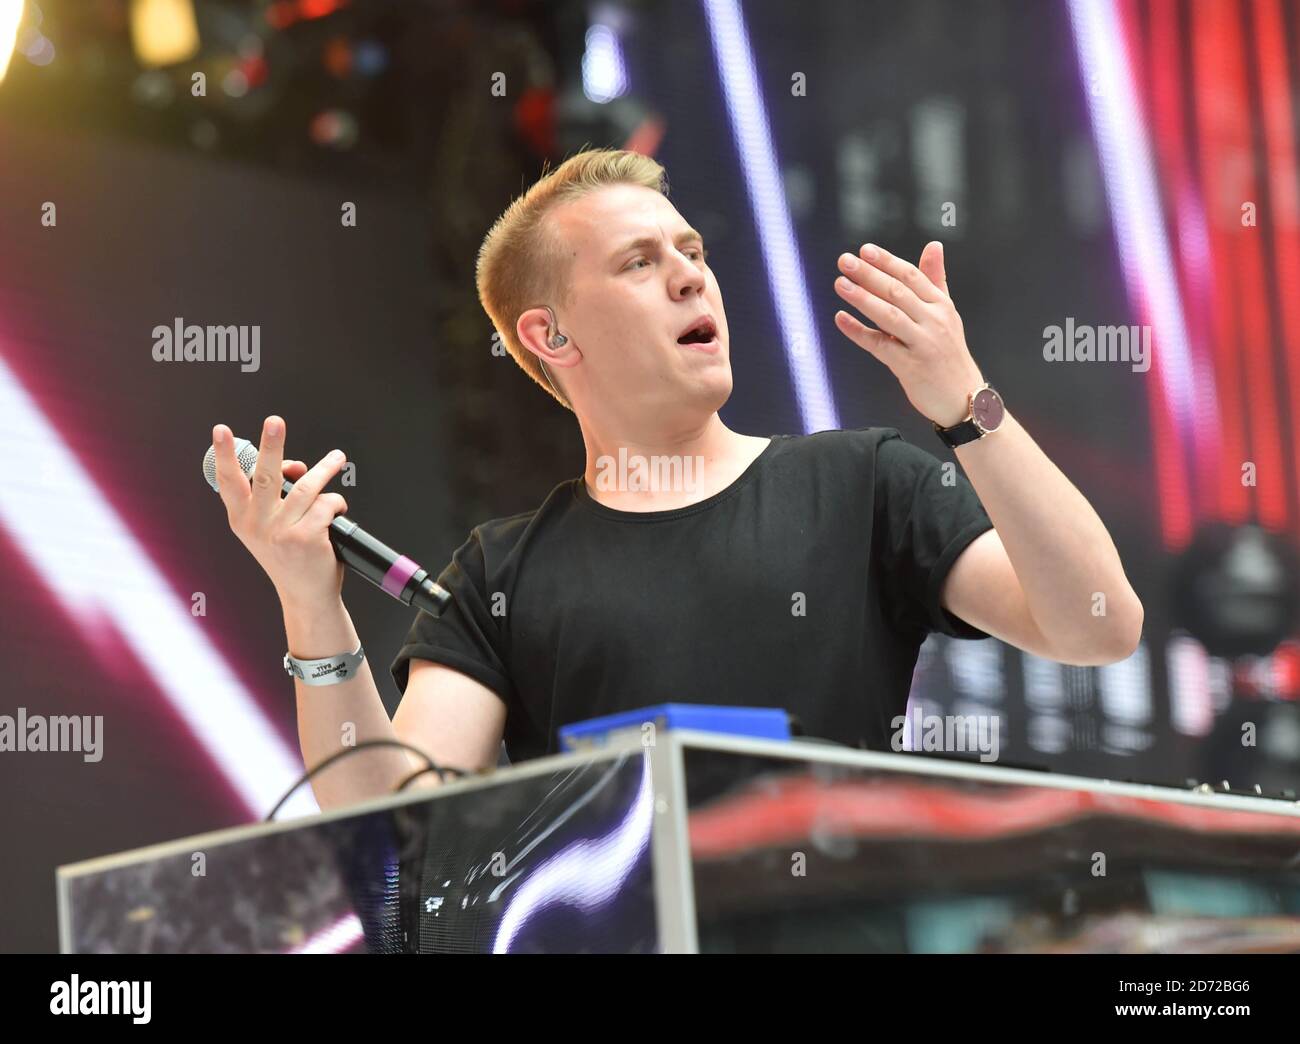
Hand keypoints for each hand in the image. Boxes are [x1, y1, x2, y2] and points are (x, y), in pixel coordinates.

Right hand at [210, 415, 348, 610]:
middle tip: (275, 421)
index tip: (220, 431)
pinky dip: (337, 503)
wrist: (306, 597)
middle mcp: (258, 525)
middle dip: (272, 446)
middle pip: (266, 477)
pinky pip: (327, 504)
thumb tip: (294, 466)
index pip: (229, 482)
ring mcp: (282, 532)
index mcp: (242, 520)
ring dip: (326, 468)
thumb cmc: (291, 557)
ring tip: (337, 457)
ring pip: (307, 487)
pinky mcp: (307, 537)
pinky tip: (338, 510)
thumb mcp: (271, 528)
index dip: (224, 455)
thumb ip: (277, 496)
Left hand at [833, 241, 985, 426]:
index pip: (912, 276)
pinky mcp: (910, 366)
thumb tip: (933, 246)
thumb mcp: (947, 313)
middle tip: (845, 261)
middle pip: (898, 291)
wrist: (964, 398)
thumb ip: (936, 279)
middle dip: (869, 274)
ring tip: (841, 284)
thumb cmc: (950, 354)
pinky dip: (859, 332)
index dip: (887, 261)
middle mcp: (933, 321)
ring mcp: (922, 343)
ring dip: (862, 298)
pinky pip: (880, 345)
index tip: (865, 250)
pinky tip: (841, 319)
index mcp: (941, 305)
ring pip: (889, 315)